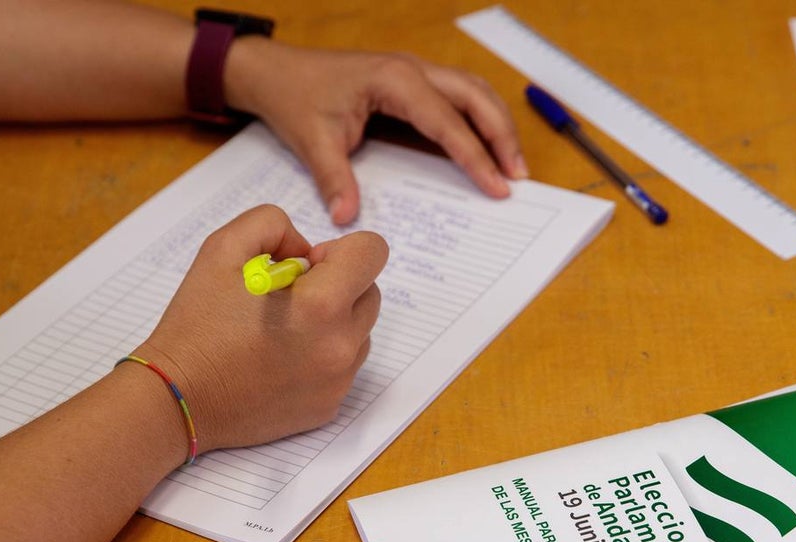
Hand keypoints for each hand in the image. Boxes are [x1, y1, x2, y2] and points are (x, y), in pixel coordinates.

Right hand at [135, 204, 385, 451]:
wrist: (177, 398)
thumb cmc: (197, 323)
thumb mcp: (222, 248)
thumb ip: (273, 225)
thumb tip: (308, 249)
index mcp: (321, 304)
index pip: (373, 252)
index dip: (341, 250)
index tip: (307, 266)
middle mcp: (339, 346)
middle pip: (370, 293)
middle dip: (338, 285)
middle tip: (289, 297)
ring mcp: (337, 381)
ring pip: (361, 332)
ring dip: (335, 321)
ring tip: (285, 329)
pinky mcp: (329, 406)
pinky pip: (345, 367)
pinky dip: (324, 355)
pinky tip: (282, 358)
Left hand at [224, 39, 527, 224]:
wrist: (277, 71)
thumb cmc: (296, 97)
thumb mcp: (313, 141)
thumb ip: (334, 179)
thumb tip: (348, 218)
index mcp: (394, 80)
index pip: (448, 122)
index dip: (476, 156)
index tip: (498, 186)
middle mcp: (412, 70)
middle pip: (477, 97)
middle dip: (502, 136)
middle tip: (518, 177)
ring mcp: (415, 73)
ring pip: (474, 91)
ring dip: (497, 125)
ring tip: (512, 165)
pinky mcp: (412, 82)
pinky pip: (458, 96)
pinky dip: (479, 120)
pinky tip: (486, 147)